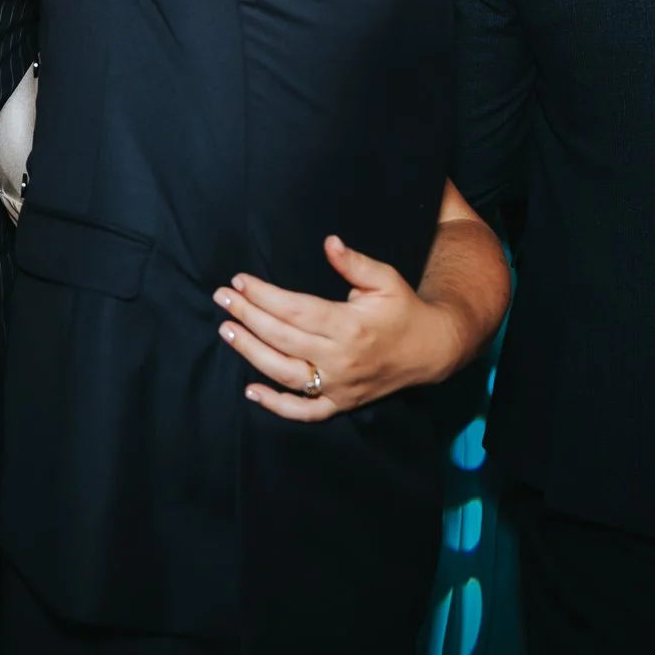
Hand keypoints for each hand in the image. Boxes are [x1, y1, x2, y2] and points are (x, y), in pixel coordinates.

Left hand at [216, 235, 464, 423]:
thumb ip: (355, 263)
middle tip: (222, 297)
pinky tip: (251, 391)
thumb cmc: (403, 310)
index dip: (264, 296)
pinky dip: (276, 405)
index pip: (295, 311)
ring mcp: (339, 385)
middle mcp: (341, 359)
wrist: (431, 351)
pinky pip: (304, 411)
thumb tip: (330, 243)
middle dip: (248, 316)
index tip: (240, 281)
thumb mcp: (386, 280)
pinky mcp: (340, 402)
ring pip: (285, 374)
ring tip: (227, 330)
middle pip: (283, 338)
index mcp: (350, 326)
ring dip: (251, 353)